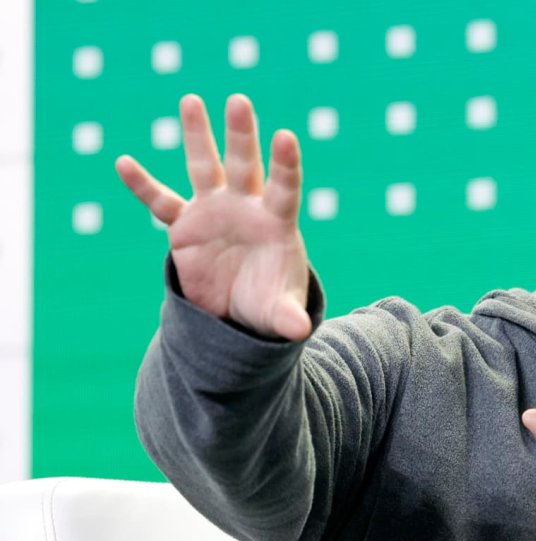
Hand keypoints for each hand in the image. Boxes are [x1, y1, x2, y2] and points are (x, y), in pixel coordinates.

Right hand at [115, 93, 311, 339]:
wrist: (238, 312)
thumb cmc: (268, 303)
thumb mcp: (278, 312)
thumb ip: (287, 317)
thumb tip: (298, 332)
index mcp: (276, 223)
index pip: (283, 188)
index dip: (285, 164)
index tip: (286, 136)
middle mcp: (245, 208)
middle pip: (244, 164)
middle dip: (241, 134)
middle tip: (239, 100)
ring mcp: (213, 211)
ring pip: (205, 168)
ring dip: (198, 136)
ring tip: (192, 100)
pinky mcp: (185, 225)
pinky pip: (161, 202)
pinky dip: (143, 185)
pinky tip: (123, 163)